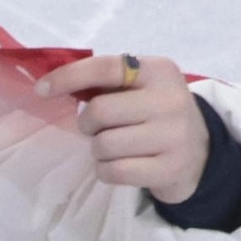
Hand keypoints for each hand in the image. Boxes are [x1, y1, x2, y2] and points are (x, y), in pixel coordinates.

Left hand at [47, 50, 207, 206]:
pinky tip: (123, 164)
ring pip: (103, 145)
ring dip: (98, 150)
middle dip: (87, 124)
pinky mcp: (170, 167)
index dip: (68, 77)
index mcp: (159, 70)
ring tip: (117, 147)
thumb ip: (106, 82)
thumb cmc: (154, 115)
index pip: (104, 68)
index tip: (42, 90)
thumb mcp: (140, 88)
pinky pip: (113, 172)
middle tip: (100, 128)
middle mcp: (171, 99)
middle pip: (98, 112)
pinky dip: (106, 171)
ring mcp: (174, 135)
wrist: (199, 153)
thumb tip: (50, 85)